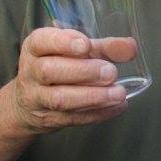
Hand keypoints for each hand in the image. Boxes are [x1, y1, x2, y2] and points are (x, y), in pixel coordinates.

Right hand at [12, 27, 130, 133]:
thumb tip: (131, 47)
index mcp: (35, 48)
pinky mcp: (48, 120)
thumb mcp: (78, 51)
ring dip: (93, 97)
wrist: (30, 102)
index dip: (63, 42)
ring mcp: (37, 98)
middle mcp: (31, 72)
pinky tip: (117, 106)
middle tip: (110, 72)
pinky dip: (98, 113)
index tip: (85, 45)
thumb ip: (105, 47)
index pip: (41, 41)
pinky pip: (72, 118)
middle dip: (83, 71)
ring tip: (118, 93)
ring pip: (60, 99)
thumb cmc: (61, 66)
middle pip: (49, 71)